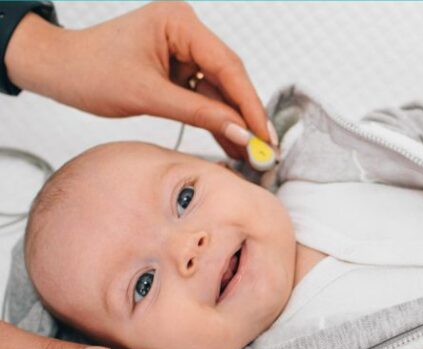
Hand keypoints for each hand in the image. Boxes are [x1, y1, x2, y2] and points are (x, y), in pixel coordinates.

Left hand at [5, 3, 272, 159]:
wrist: (58, 69)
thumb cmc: (89, 70)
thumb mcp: (148, 96)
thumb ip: (198, 114)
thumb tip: (239, 132)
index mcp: (179, 23)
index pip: (227, 67)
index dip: (249, 104)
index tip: (264, 134)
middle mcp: (186, 31)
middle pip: (229, 77)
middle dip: (245, 114)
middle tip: (264, 147)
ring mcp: (183, 49)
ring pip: (220, 89)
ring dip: (232, 121)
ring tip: (250, 152)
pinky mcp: (178, 67)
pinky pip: (204, 95)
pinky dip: (214, 119)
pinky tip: (231, 141)